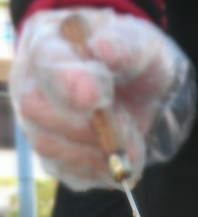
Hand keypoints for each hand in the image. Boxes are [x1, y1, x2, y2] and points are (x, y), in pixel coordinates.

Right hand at [10, 9, 195, 189]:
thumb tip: (101, 49)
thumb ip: (126, 45)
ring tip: (131, 135)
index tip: (96, 97)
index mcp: (50, 42)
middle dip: (87, 123)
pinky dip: (102, 170)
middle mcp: (32, 84)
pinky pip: (71, 175)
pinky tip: (122, 156)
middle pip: (36, 109)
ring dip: (98, 150)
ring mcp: (39, 126)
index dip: (68, 81)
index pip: (47, 61)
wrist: (146, 98)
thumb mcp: (143, 45)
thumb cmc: (137, 63)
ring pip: (50, 147)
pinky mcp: (56, 160)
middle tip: (128, 120)